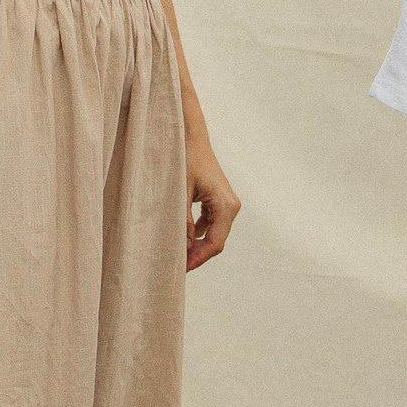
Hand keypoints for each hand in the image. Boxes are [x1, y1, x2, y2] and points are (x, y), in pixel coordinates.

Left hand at [185, 135, 240, 271]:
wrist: (189, 136)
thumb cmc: (185, 159)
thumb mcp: (180, 192)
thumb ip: (182, 221)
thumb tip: (183, 248)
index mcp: (226, 205)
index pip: (215, 243)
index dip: (198, 259)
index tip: (180, 269)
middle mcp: (230, 206)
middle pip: (215, 241)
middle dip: (196, 255)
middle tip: (175, 266)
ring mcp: (226, 203)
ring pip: (212, 234)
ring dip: (196, 245)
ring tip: (176, 255)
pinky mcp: (217, 200)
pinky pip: (209, 224)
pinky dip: (196, 233)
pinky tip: (180, 238)